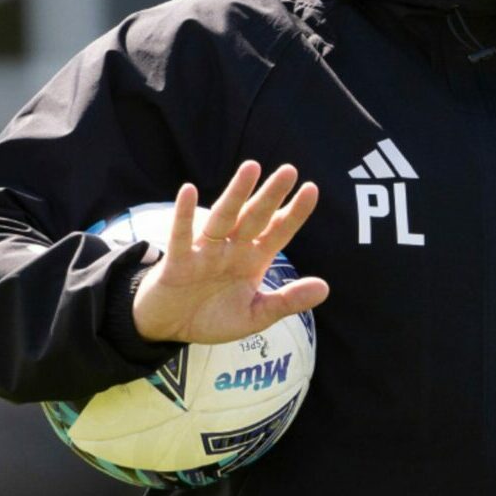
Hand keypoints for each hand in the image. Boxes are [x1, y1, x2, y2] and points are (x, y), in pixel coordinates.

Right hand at [132, 161, 329, 343]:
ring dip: (235, 194)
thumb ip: (287, 302)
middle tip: (289, 170)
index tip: (312, 189)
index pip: (278, 231)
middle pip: (254, 217)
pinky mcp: (178, 261)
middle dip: (271, 195)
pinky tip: (188, 191)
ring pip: (223, 218)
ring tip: (250, 169)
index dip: (295, 213)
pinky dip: (183, 214)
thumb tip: (325, 288)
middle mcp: (231, 249)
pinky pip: (181, 235)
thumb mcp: (255, 316)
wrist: (170, 327)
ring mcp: (204, 251)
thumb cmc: (212, 317)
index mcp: (252, 259)